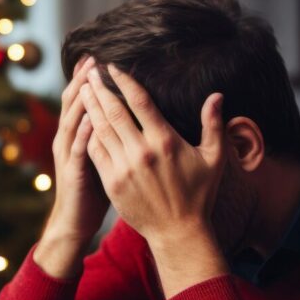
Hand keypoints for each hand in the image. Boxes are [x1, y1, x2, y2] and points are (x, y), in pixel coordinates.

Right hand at [33, 56, 109, 279]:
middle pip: (72, 103)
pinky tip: (91, 120)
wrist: (75, 221)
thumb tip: (125, 112)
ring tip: (89, 80)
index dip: (86, 79)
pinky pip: (78, 150)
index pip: (80, 100)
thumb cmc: (92, 188)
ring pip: (72, 121)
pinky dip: (83, 134)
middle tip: (92, 59)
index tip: (97, 58)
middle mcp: (68, 139)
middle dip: (82, 81)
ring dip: (81, 100)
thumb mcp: (99, 156)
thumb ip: (107, 133)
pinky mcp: (72, 172)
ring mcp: (68, 155)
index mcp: (76, 134)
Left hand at [80, 64, 228, 296]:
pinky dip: (88, 134)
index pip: (140, 101)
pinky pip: (96, 152)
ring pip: (101, 129)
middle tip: (89, 71)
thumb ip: (214, 125)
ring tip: (82, 90)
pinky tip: (83, 122)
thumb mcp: (213, 159)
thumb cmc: (199, 194)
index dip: (124, 81)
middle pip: (114, 111)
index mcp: (165, 141)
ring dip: (90, 107)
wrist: (177, 231)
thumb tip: (217, 95)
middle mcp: (142, 152)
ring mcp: (124, 168)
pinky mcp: (111, 182)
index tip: (112, 67)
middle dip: (100, 88)